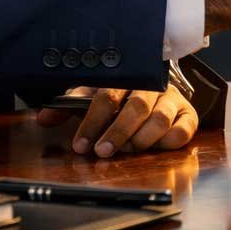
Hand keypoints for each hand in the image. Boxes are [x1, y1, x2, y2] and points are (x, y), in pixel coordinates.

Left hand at [34, 84, 196, 157]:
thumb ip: (69, 107)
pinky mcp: (187, 114)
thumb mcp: (93, 94)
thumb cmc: (119, 93)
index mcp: (124, 78)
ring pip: (160, 118)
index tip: (80, 145)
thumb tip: (42, 118)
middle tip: (102, 151)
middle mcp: (150, 86)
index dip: (92, 122)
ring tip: (127, 151)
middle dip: (117, 133)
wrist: (156, 80)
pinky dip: (170, 140)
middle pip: (136, 107)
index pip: (107, 96)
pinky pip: (184, 128)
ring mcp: (171, 99)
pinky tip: (156, 148)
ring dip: (140, 139)